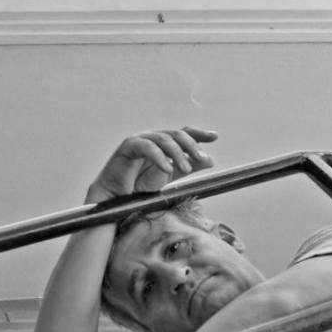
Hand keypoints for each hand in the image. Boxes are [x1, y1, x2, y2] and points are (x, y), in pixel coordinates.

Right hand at [85, 126, 217, 203]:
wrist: (116, 198)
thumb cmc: (140, 187)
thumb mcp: (170, 176)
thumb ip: (189, 167)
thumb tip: (210, 160)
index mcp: (163, 143)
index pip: (183, 133)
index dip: (199, 134)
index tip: (215, 137)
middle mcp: (152, 137)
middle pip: (176, 134)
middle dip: (191, 145)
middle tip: (201, 159)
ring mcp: (140, 139)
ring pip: (163, 139)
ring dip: (177, 153)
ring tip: (185, 168)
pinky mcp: (128, 146)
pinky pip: (147, 147)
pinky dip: (159, 157)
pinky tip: (167, 168)